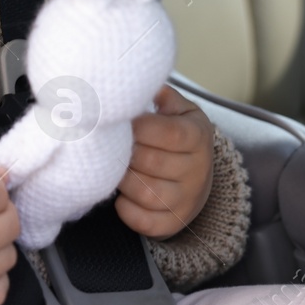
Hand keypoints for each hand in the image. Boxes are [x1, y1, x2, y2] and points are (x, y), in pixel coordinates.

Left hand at [113, 85, 213, 238]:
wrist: (196, 175)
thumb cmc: (176, 135)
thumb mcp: (177, 109)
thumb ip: (160, 94)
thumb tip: (138, 81)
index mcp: (197, 136)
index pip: (168, 133)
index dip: (138, 128)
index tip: (116, 122)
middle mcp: (198, 169)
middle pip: (150, 163)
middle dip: (122, 154)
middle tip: (106, 146)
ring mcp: (187, 199)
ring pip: (145, 193)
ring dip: (122, 181)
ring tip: (112, 168)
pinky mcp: (174, 223)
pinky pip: (145, 222)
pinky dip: (126, 210)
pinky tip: (120, 195)